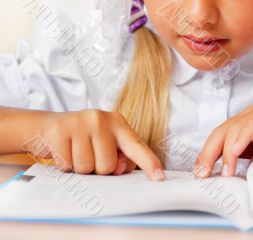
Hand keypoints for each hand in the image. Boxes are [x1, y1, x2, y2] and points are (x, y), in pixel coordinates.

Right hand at [22, 109, 164, 180]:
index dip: (149, 162)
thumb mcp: (104, 143)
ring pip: (87, 168)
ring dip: (80, 168)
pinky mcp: (60, 131)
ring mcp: (80, 123)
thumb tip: (121, 168)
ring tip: (75, 152)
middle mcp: (101, 119)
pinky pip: (67, 165)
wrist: (48, 127)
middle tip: (88, 154)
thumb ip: (119, 156)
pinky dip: (65, 165)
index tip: (159, 177)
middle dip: (97, 169)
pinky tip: (64, 151)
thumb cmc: (82, 139)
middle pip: (108, 165)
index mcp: (117, 122)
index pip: (136, 145)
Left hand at [193, 104, 252, 177]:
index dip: (207, 154)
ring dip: (225, 152)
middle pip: (221, 131)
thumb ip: (247, 156)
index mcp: (245, 123)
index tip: (200, 173)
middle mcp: (250, 115)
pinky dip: (242, 138)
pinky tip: (236, 152)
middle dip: (208, 153)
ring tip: (224, 172)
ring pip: (234, 128)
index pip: (219, 136)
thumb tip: (225, 173)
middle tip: (202, 174)